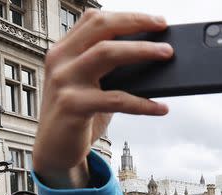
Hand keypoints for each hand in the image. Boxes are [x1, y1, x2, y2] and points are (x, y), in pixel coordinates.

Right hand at [33, 10, 172, 187]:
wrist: (54, 150)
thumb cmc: (80, 115)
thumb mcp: (92, 86)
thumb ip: (111, 70)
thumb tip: (152, 58)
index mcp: (64, 50)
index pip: (94, 20)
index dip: (127, 16)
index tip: (156, 20)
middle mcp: (60, 60)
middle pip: (101, 28)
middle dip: (135, 23)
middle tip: (163, 26)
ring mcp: (64, 81)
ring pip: (106, 54)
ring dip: (141, 50)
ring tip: (167, 54)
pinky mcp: (72, 106)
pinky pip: (116, 99)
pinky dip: (143, 103)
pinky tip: (161, 107)